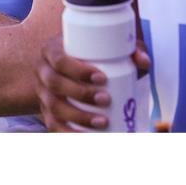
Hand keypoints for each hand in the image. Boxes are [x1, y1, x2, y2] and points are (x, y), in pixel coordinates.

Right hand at [35, 36, 151, 131]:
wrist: (72, 63)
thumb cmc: (92, 53)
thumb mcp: (108, 46)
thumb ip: (129, 49)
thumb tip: (143, 61)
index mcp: (53, 50)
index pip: (59, 60)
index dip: (78, 70)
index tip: (102, 78)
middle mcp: (43, 70)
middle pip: (55, 83)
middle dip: (81, 94)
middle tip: (106, 99)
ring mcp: (42, 92)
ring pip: (53, 106)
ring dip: (78, 116)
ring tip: (103, 121)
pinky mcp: (46, 110)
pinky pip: (51, 124)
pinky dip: (67, 133)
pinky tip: (85, 138)